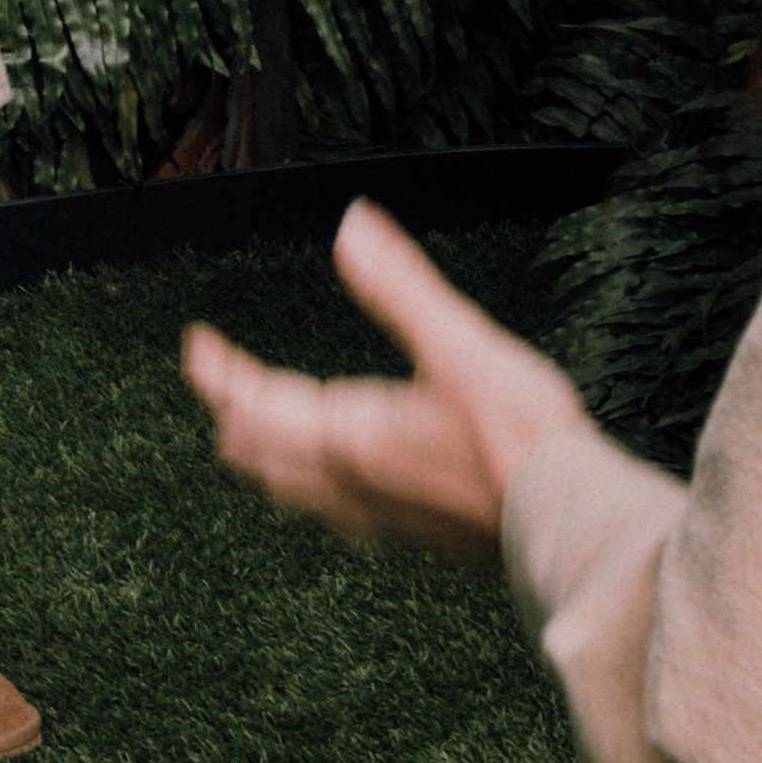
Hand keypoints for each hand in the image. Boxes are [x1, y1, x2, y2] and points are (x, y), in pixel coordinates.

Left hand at [183, 201, 585, 561]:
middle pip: (262, 455)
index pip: (256, 403)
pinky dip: (310, 492)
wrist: (565, 520)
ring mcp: (381, 518)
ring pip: (293, 493)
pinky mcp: (415, 537)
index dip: (219, 373)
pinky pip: (336, 517)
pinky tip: (337, 494)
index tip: (197, 347)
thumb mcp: (457, 342)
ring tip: (255, 437)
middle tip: (220, 384)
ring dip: (263, 459)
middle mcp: (351, 483)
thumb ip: (399, 286)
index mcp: (350, 434)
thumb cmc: (518, 434)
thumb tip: (353, 225)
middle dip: (233, 416)